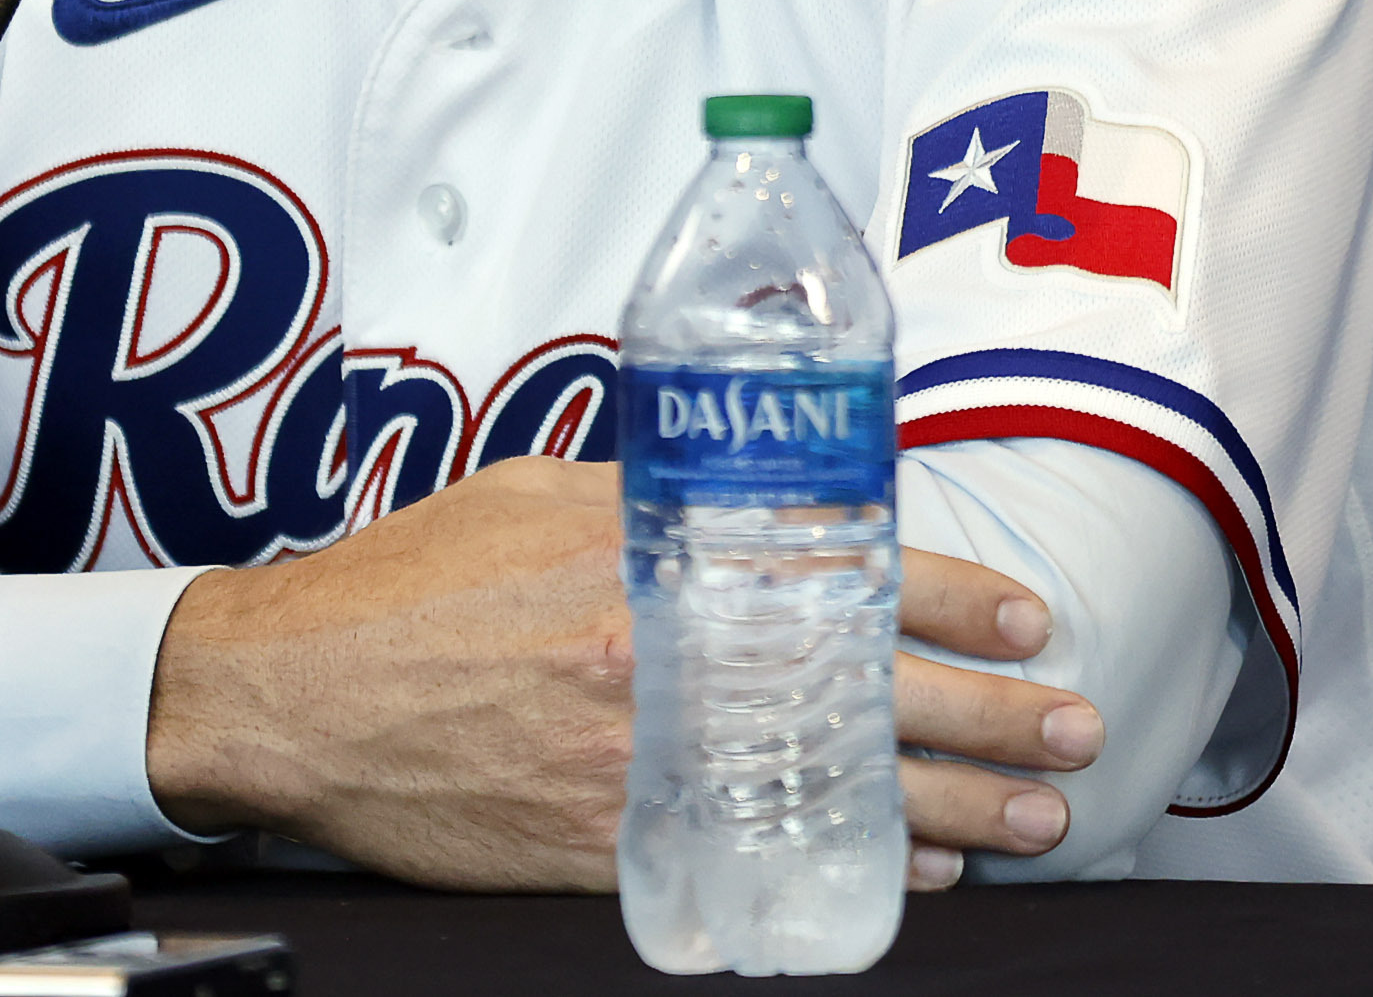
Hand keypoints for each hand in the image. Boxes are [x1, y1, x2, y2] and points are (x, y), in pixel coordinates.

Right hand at [143, 456, 1101, 891]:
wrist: (296, 692)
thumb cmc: (412, 581)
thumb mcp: (544, 494)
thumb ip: (657, 501)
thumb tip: (753, 495)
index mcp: (662, 564)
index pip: (852, 577)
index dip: (957, 601)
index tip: (1028, 620)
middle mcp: (672, 667)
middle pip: (873, 699)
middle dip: (994, 720)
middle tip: (1076, 736)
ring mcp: (646, 766)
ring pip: (837, 795)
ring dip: (954, 815)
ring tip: (1034, 823)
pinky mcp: (610, 846)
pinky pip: (761, 862)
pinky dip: (846, 868)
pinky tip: (911, 877)